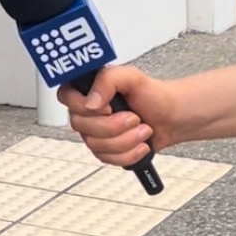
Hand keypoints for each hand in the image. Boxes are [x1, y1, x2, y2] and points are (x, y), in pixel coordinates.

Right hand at [62, 64, 181, 165]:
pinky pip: (107, 159)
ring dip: (126, 140)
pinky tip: (140, 144)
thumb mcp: (131, 77)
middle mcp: (87, 111)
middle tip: (134, 117)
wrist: (170, 118)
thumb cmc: (152, 95)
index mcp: (88, 88)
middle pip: (81, 126)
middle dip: (114, 126)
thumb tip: (90, 102)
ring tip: (142, 130)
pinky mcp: (105, 151)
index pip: (65, 96)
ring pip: (95, 145)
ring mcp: (94, 132)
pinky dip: (129, 154)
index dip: (83, 106)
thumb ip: (107, 80)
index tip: (107, 107)